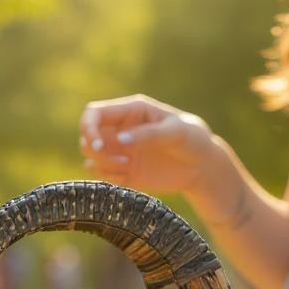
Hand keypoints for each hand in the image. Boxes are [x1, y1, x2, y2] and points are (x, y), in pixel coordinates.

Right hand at [79, 94, 219, 196]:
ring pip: (90, 157)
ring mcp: (121, 151)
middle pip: (86, 136)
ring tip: (126, 166)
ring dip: (101, 164)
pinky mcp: (124, 172)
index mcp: (131, 111)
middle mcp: (120, 129)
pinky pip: (103, 175)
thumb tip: (119, 141)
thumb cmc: (193, 140)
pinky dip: (109, 177)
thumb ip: (148, 135)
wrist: (202, 166)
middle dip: (94, 149)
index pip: (94, 114)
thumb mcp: (176, 133)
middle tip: (120, 160)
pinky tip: (128, 176)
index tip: (96, 146)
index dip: (88, 128)